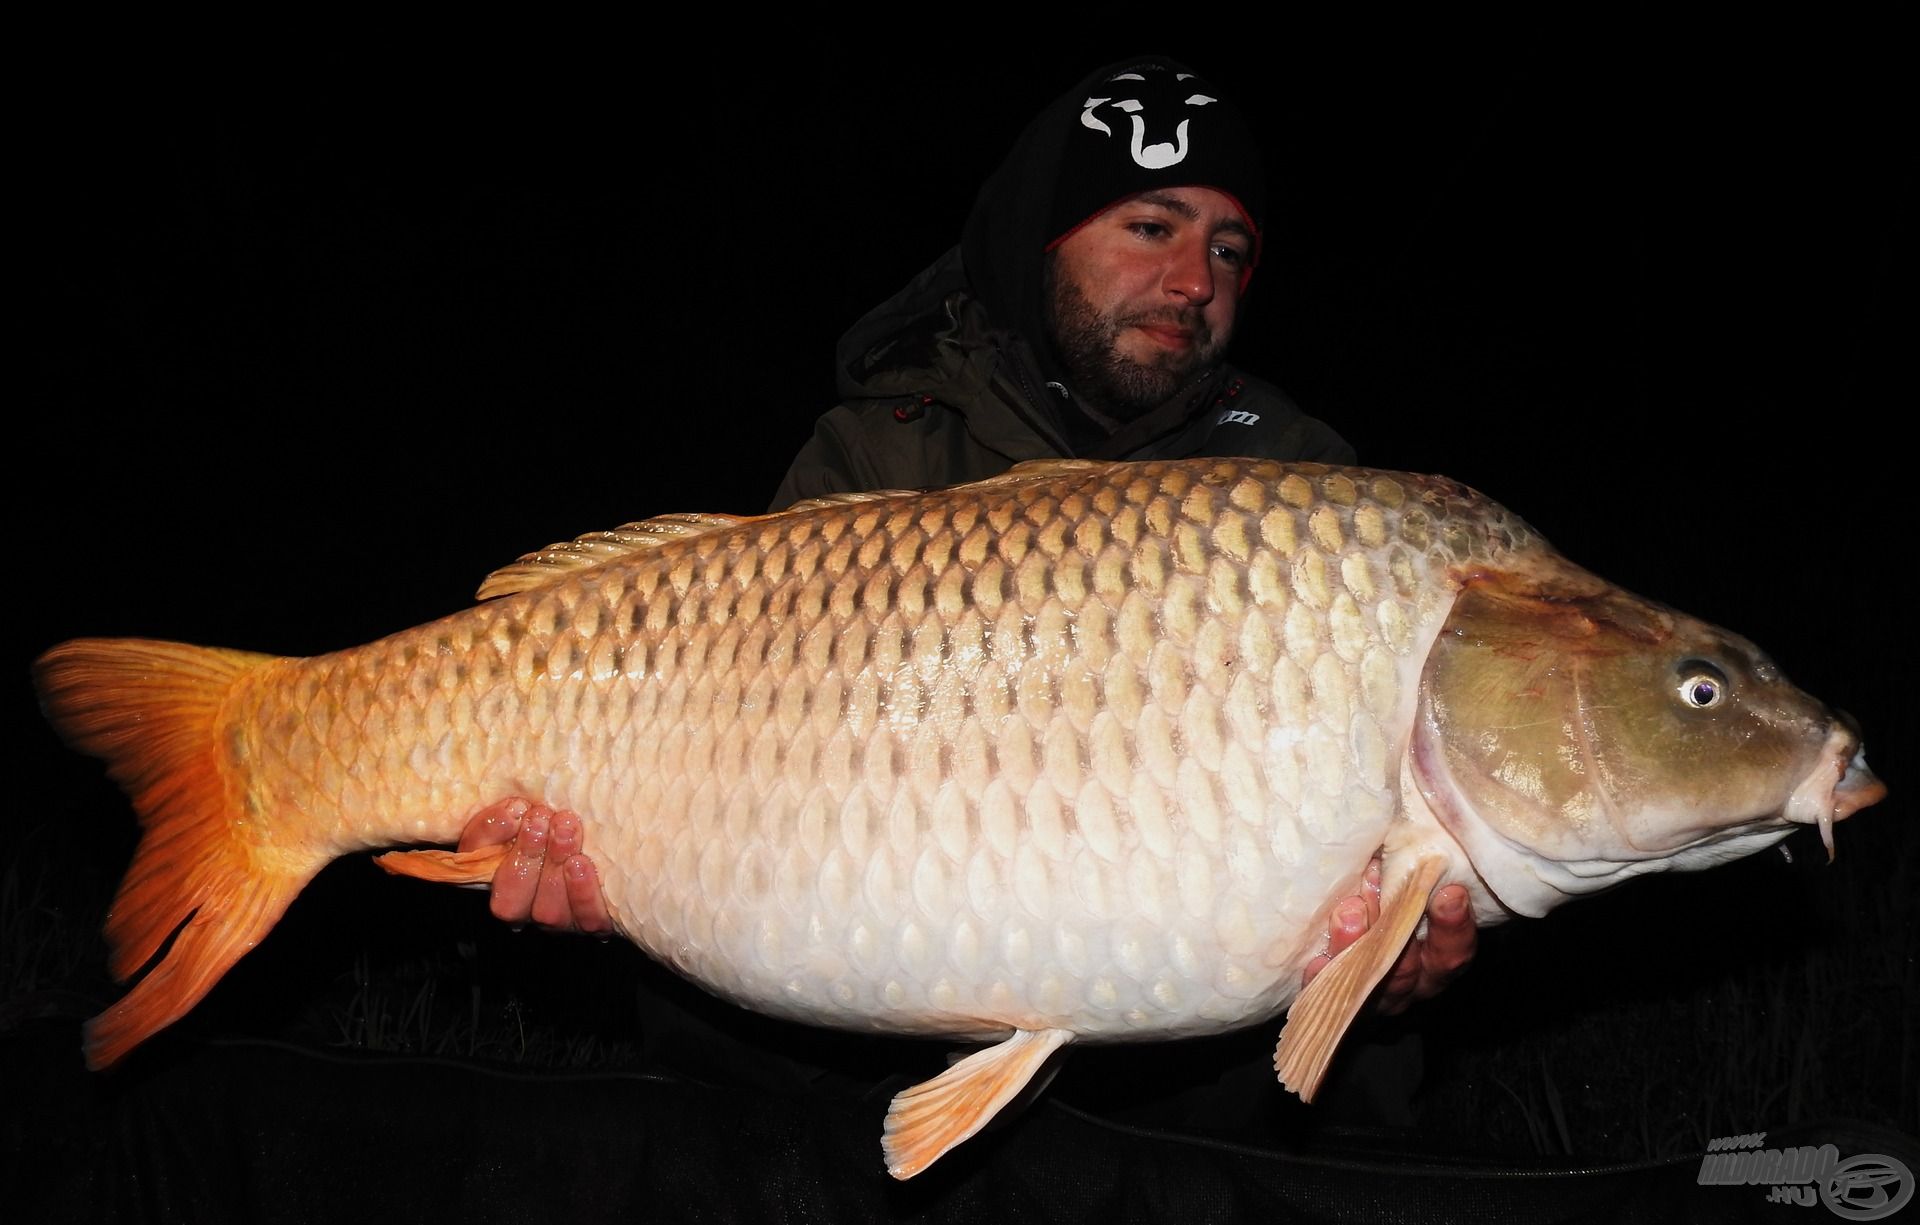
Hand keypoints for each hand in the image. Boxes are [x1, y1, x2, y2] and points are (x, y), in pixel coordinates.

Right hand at [457, 798, 613, 936]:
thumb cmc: (569, 825)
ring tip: (565, 831)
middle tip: (542, 818)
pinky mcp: (594, 924)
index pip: (475, 861)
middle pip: (510, 901)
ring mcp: (559, 920)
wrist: (622, 852)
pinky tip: (582, 865)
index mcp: (500, 874)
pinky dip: (582, 893)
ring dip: (553, 868)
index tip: (517, 807)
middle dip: (525, 855)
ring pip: (546, 911)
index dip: (489, 836)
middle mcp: (525, 906)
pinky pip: (586, 919)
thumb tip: (516, 807)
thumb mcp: (540, 812)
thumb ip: (517, 811)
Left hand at [1300, 856, 1475, 1013]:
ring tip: (1346, 914)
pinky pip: (1328, 994)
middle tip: (1372, 897)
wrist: (1354, 941)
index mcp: (1437, 953)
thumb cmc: (1390, 895)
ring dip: (1356, 947)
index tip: (1449, 892)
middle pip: (1414, 968)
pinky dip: (1322, 978)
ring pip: (1372, 981)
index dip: (1454, 925)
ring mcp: (1375, 994)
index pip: (1454, 948)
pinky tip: (1316, 961)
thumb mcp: (1406, 881)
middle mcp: (1413, 979)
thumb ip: (1410, 865)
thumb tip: (1399, 811)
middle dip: (1394, 932)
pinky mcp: (1336, 996)